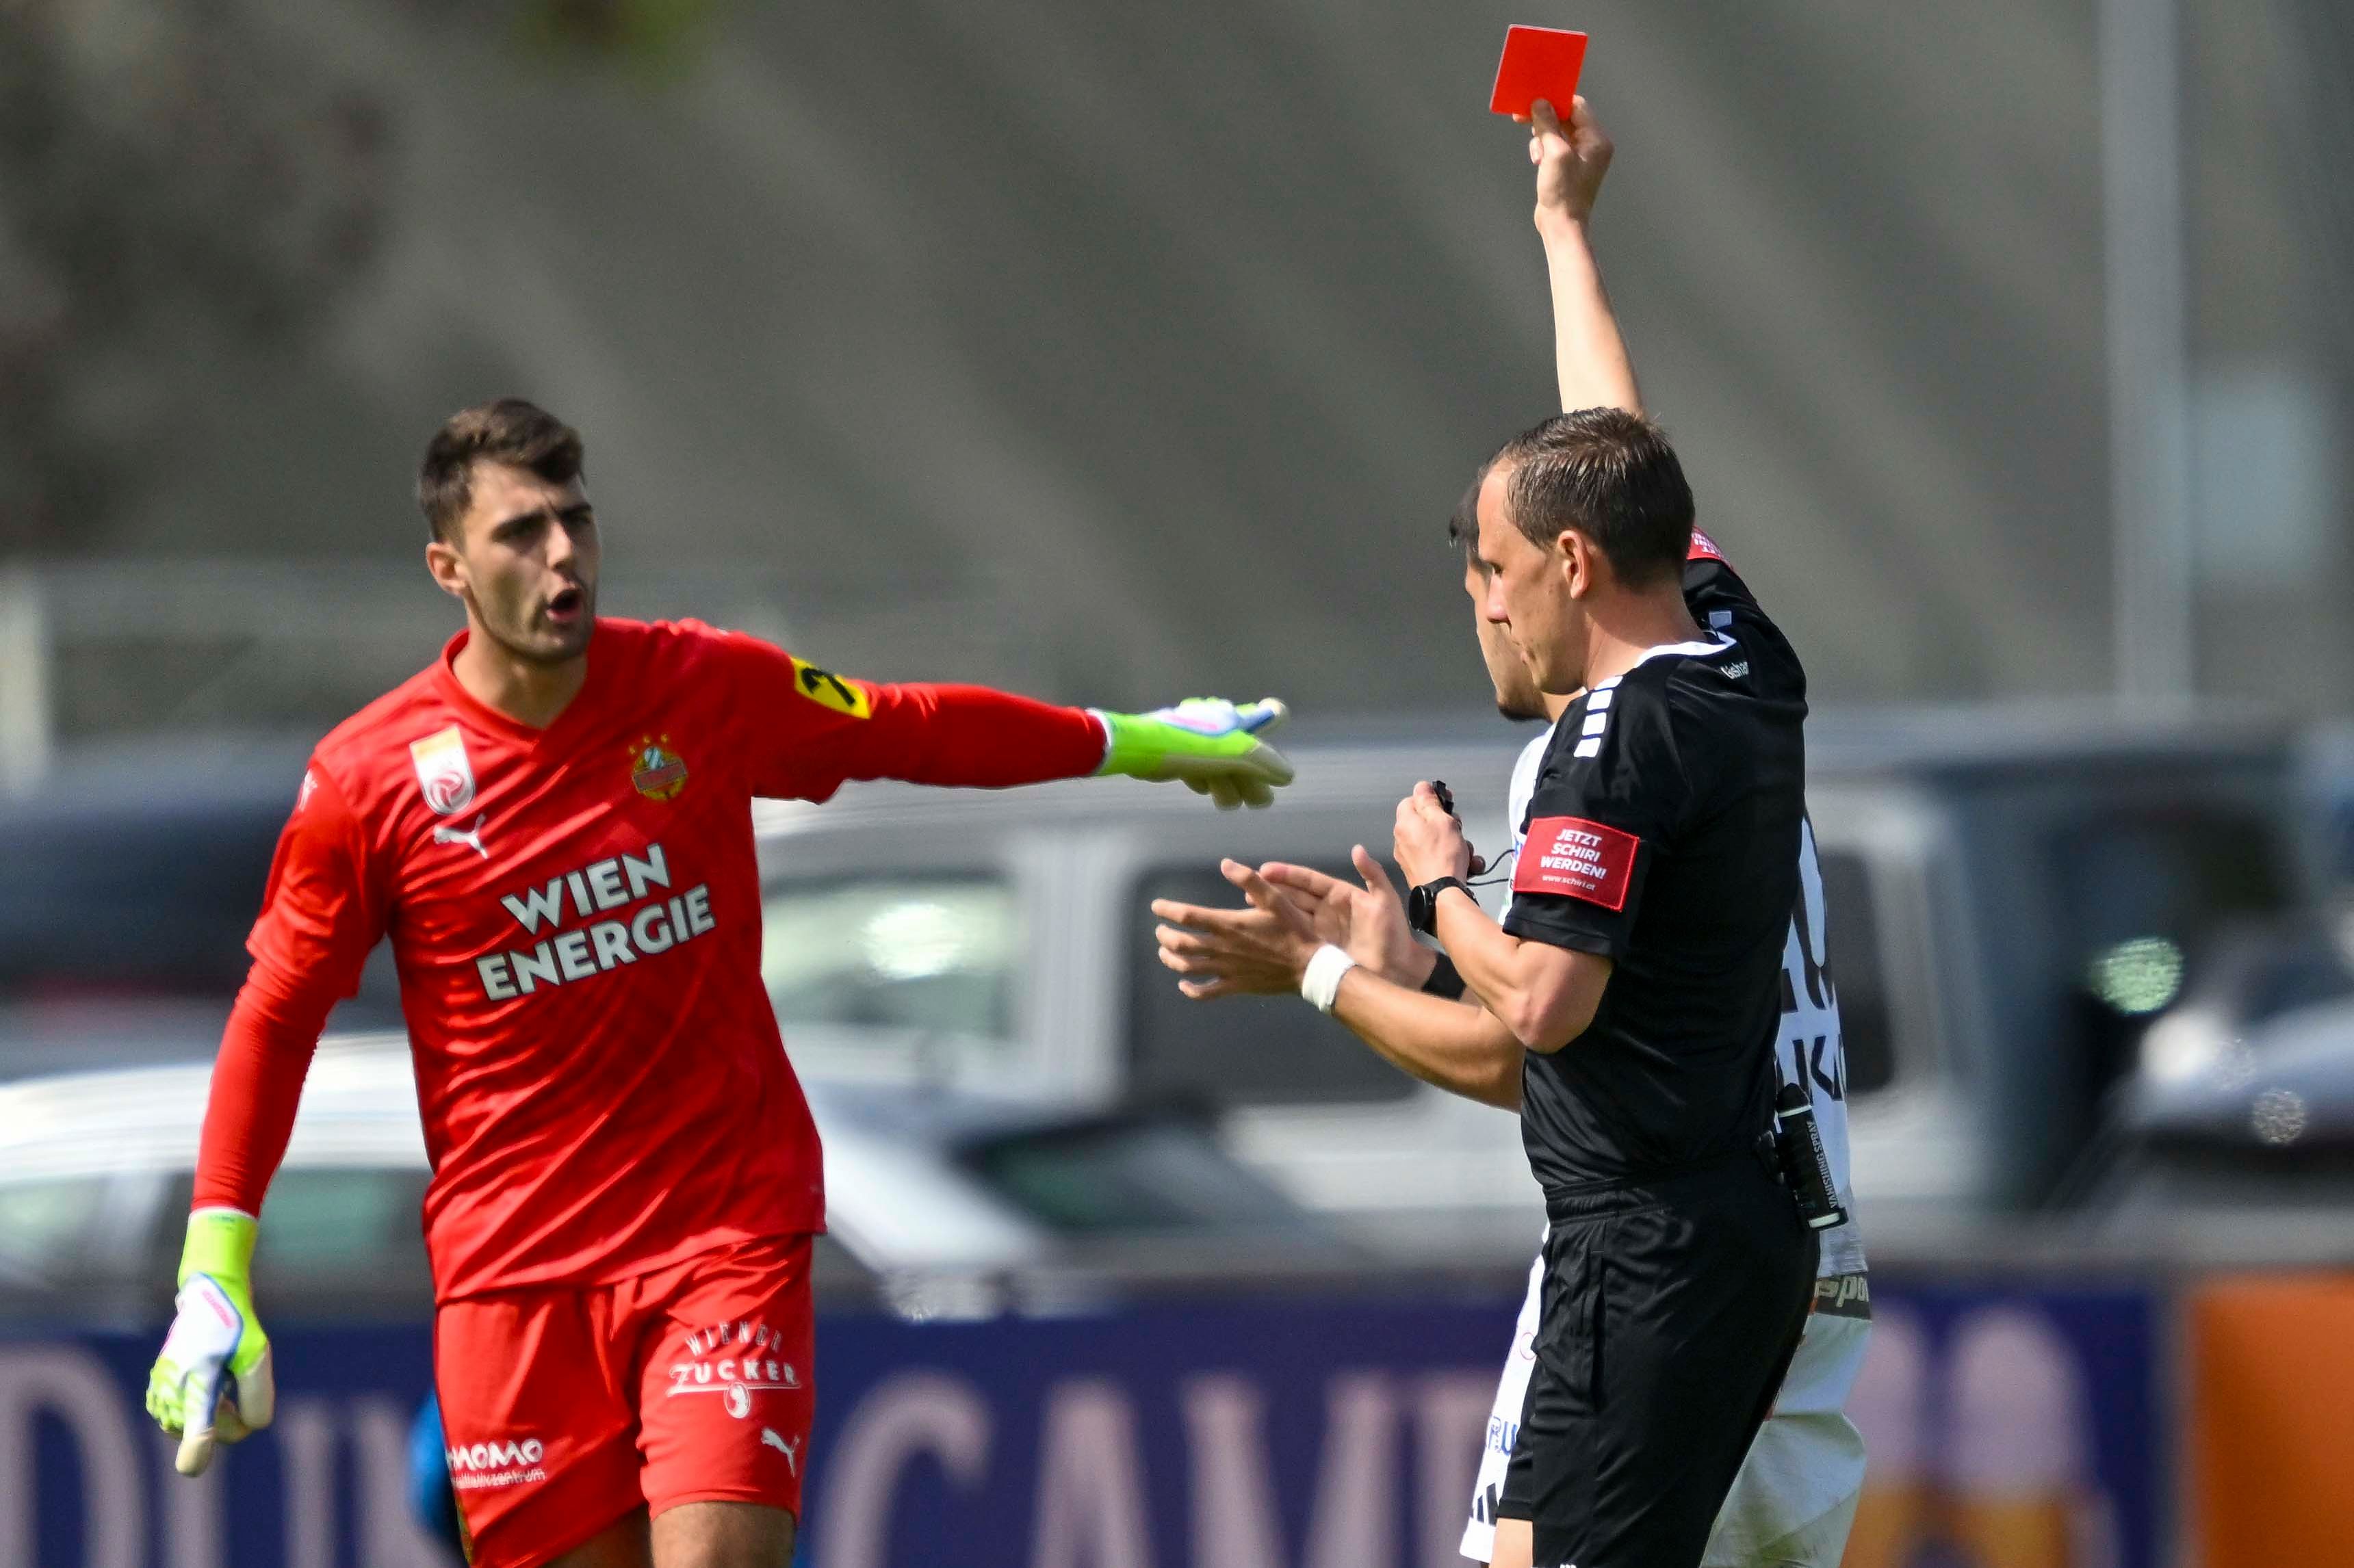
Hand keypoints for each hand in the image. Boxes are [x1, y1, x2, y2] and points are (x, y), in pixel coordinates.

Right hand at [146, 1210, 273, 1476]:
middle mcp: (172, 1392)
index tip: (193, 1466)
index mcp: (199, 1382)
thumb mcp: (257, 1354)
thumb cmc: (235, 1326)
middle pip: (207, 1435)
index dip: (198, 1451)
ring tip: (222, 1382)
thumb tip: (251, 1428)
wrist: (207, 1298)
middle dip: (230, 1421)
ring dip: (213, 1415)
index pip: (197, 1430)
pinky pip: (182, 1422)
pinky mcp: (156, 1394)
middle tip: (237, 1386)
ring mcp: (159, 1394)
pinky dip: (198, 1413)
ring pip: (193, 1430)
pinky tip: (208, 1387)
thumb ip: (257, 1396)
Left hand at [1098, 697, 1293, 808]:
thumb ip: (1264, 763)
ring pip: (1226, 767)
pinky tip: (1202, 787)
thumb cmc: (1189, 747)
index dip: (1274, 737)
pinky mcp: (1182, 755)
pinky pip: (1203, 771)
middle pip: (1249, 753)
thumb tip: (1289, 776)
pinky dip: (1207, 781)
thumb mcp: (1233, 754)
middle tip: (1258, 802)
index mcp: (1236, 718)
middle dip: (1254, 779)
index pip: (1271, 715)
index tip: (1272, 762)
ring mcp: (1200, 741)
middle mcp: (1221, 725)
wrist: (1138, 749)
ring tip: (1226, 801)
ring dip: (1230, 786)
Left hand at [1152, 859, 1322, 997]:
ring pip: (1188, 967)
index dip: (1168, 910)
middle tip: (1161, 930)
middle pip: (1181, 943)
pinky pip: (1205, 992)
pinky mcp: (1235, 986)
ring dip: (1171, 959)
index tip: (1157, 906)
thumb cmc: (1293, 930)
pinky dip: (1190, 990)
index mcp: (1229, 924)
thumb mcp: (1275, 899)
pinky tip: (1184, 985)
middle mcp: (1223, 947)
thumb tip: (1225, 863)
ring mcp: (1227, 969)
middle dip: (1165, 936)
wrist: (1308, 967)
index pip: (1188, 916)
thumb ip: (1249, 880)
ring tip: (1165, 951)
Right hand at [1260, 847, 1431, 986]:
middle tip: (1248, 885)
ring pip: (1290, 915)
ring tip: (1248, 904)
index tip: (1265, 870)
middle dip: (1272, 889)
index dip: (1288, 874)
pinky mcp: (1317, 949)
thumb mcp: (1386, 901)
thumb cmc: (1394, 934)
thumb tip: (1356, 849)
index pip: (1309, 880)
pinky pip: (1295, 936)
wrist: (1398, 970)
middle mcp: (1325, 910)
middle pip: (1294, 895)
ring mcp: (1319, 930)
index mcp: (1340, 895)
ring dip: (1270, 908)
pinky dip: (1279, 931)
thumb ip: (1373, 875)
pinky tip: (1262, 929)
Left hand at [1395, 782, 1472, 887]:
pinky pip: (1438, 858)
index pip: (1413, 800)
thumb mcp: (1441, 820)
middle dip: (1449, 824)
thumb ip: (1430, 801)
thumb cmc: (1443, 853)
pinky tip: (1467, 865)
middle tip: (1459, 830)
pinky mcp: (1420, 872)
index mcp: (1405, 823)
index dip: (1431, 799)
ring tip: (1466, 852)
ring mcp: (1410, 857)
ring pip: (1436, 841)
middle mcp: (1402, 839)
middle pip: (1427, 821)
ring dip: (1456, 843)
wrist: (1442, 894)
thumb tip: (1421, 786)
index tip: (1448, 802)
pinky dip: (1453, 859)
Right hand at [1516, 95, 1611, 230]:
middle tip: (1522, 118)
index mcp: (1596, 139)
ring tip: (1537, 155)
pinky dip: (1543, 149)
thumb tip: (1540, 103)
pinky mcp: (1568, 165)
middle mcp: (1592, 145)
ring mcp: (1580, 156)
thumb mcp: (1554, 153)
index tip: (1535, 99)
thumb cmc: (1563, 191)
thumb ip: (1548, 125)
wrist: (1562, 224)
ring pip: (1556, 132)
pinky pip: (1554, 146)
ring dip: (1542, 138)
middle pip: (1566, 118)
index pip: (1577, 106)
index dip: (1556, 101)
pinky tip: (1538, 161)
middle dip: (1544, 120)